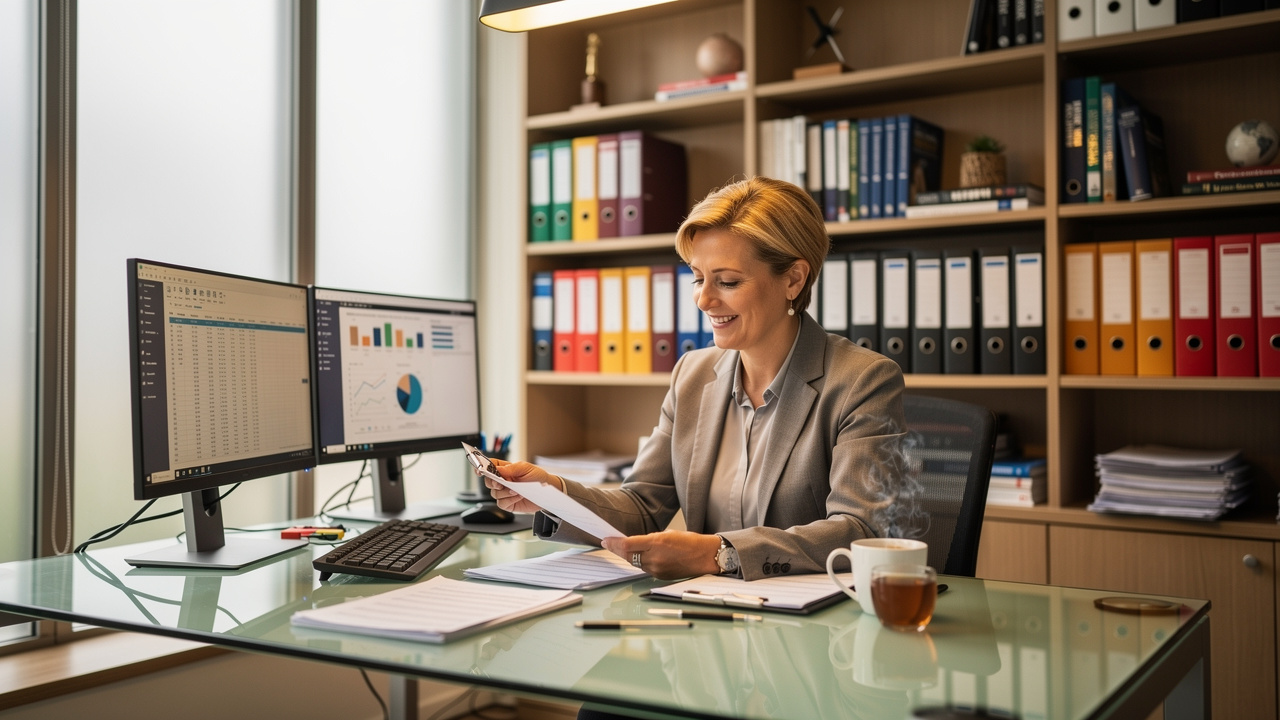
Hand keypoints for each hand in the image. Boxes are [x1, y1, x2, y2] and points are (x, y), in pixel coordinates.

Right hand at [481, 459, 565, 513]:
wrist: (547, 491)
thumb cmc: (537, 477)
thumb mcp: (526, 468)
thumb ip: (511, 468)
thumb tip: (497, 469)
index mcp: (505, 469)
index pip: (489, 466)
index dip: (481, 467)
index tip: (479, 470)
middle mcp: (502, 481)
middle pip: (488, 482)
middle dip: (493, 483)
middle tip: (501, 483)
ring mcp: (504, 493)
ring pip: (494, 494)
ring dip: (505, 492)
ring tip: (517, 490)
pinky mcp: (509, 503)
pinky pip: (501, 504)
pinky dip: (509, 500)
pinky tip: (518, 497)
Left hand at [601, 531, 720, 579]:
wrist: (705, 556)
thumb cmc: (690, 541)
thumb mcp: (668, 533)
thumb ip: (649, 539)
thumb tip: (634, 542)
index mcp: (656, 542)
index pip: (627, 544)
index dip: (614, 543)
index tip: (606, 540)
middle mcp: (655, 558)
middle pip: (628, 555)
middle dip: (617, 549)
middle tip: (608, 543)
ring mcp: (657, 569)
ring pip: (635, 562)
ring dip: (628, 556)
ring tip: (622, 548)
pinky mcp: (660, 576)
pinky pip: (644, 568)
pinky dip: (639, 562)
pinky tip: (638, 556)